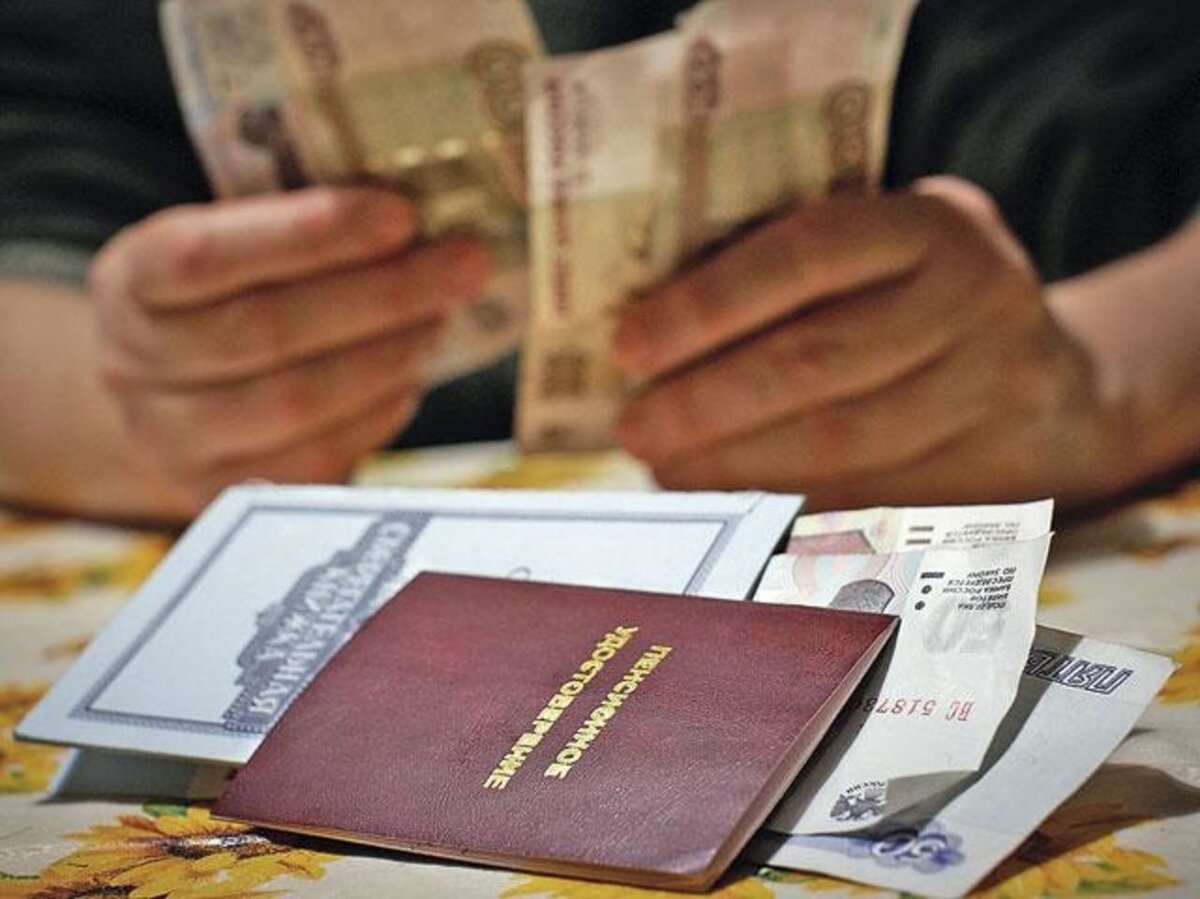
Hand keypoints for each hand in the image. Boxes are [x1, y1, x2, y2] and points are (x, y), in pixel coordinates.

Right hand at [90, 185, 489, 509]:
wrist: (163, 403)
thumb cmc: (220, 305)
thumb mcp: (228, 250)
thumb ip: (296, 233)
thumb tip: (416, 220)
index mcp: (131, 281)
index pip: (208, 253)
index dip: (310, 233)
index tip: (400, 214)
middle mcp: (136, 364)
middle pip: (268, 331)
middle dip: (382, 295)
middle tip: (462, 265)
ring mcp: (173, 440)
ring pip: (295, 401)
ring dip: (387, 356)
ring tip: (442, 320)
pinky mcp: (223, 493)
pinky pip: (314, 457)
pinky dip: (375, 413)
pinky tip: (409, 379)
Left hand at [614, 177, 1123, 508]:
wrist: (1056, 386)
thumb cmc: (924, 304)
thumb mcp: (885, 253)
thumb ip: (798, 271)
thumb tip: (653, 329)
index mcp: (934, 225)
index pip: (807, 255)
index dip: (709, 304)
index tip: (628, 347)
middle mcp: (978, 298)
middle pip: (819, 360)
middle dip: (708, 403)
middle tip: (635, 429)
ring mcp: (995, 391)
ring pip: (844, 442)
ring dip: (737, 466)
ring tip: (668, 472)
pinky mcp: (996, 472)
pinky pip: (873, 499)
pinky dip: (789, 506)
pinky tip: (733, 507)